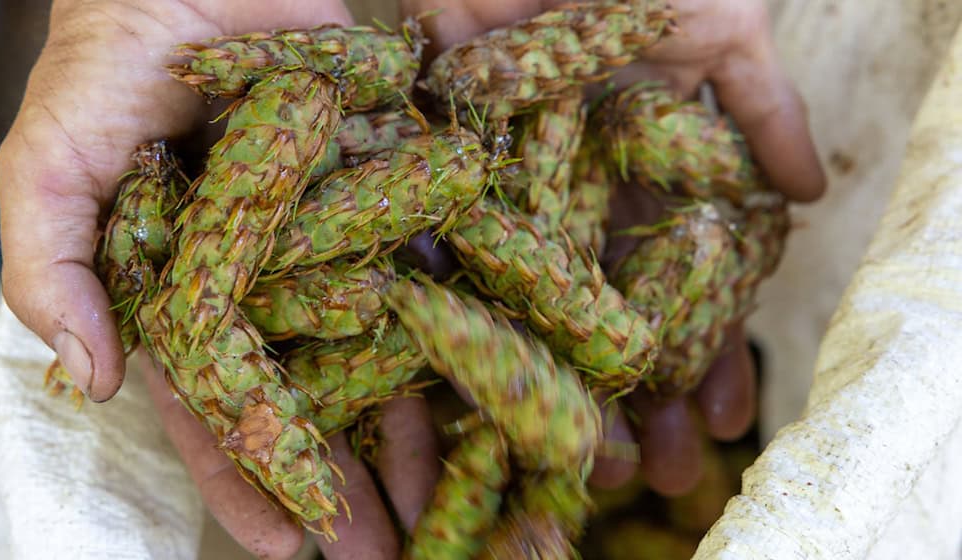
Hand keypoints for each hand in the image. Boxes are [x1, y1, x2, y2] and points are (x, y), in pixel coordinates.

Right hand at [0, 1, 441, 556]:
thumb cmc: (106, 69)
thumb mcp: (50, 165)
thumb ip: (52, 268)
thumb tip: (89, 378)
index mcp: (186, 298)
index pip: (214, 408)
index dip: (244, 479)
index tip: (286, 547)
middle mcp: (264, 286)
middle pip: (308, 399)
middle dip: (342, 480)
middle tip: (383, 556)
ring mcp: (328, 245)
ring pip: (373, 353)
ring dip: (406, 429)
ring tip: (439, 504)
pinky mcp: (382, 195)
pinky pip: (421, 269)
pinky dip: (450, 326)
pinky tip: (480, 388)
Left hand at [403, 0, 824, 494]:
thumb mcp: (719, 25)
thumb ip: (760, 106)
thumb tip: (810, 193)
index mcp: (646, 171)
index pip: (685, 279)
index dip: (707, 350)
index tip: (724, 418)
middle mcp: (579, 194)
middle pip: (612, 311)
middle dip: (639, 395)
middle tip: (659, 473)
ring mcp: (512, 193)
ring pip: (540, 306)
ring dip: (565, 386)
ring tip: (589, 465)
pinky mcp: (444, 179)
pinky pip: (454, 261)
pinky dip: (471, 325)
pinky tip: (493, 398)